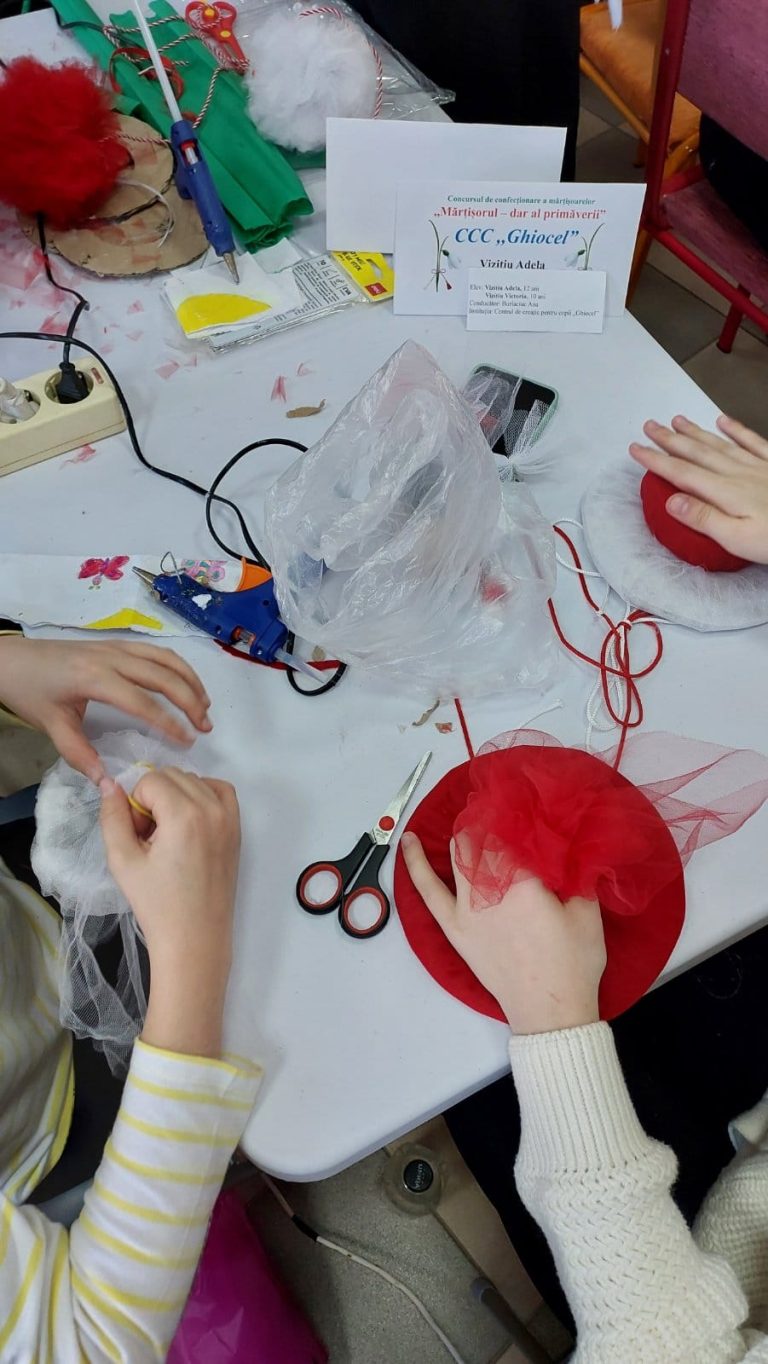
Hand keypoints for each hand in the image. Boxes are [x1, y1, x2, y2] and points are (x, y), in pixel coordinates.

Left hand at [0, 638, 211, 781]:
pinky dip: (177, 667)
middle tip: (206, 727)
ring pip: (165, 659)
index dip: (169, 722)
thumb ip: (81, 755)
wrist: (12, 660)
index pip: (143, 702)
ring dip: (189, 681)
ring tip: (205, 706)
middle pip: (163, 676)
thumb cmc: (31, 692)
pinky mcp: (116, 645)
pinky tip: (186, 684)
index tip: (188, 741)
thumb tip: (108, 783)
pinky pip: (156, 652)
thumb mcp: (51, 726)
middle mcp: (111, 658)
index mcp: (95, 678)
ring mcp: (116, 647)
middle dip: (190, 701)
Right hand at [100, 768, 239, 1057]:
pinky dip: (202, 795)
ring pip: (194, 780)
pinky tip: (189, 822)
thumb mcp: (123, 861)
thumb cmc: (156, 904)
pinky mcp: (237, 829)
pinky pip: (220, 790)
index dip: (136, 805)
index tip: (138, 837)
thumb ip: (112, 817)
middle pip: (172, 775)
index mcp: (186, 815)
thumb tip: (110, 784)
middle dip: (153, 799)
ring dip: (175, 797)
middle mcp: (213, 809)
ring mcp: (230, 818)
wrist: (195, 938)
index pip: (150, 780)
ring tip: (168, 834)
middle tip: (149, 838)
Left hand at [401, 832, 605, 1034]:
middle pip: (482, 838)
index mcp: (524, 883)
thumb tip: (570, 843)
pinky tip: (408, 842)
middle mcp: (489, 890)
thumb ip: (578, 873)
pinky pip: (427, 889)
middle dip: (491, 820)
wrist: (550, 1010)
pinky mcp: (454, 927)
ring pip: (458, 854)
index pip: (512, 831)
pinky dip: (415, 864)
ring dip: (466, 835)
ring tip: (476, 821)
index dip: (516, 813)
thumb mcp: (589, 912)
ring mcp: (466, 909)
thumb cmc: (573, 964)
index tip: (523, 801)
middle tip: (506, 812)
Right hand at [629, 414, 767, 564]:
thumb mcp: (738, 540)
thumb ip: (705, 519)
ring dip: (696, 432)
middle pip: (697, 453)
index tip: (636, 450)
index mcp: (725, 494)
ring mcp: (757, 467)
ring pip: (720, 444)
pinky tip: (723, 421)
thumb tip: (672, 502)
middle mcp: (738, 474)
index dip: (656, 461)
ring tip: (676, 420)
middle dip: (670, 440)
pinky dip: (736, 430)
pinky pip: (752, 442)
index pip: (682, 474)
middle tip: (648, 426)